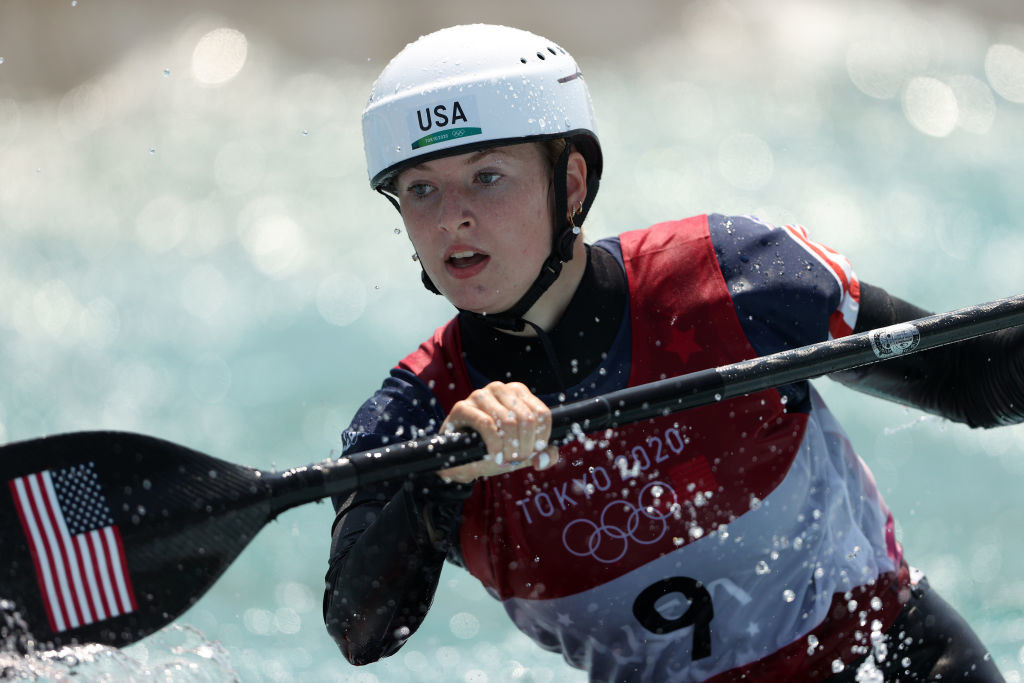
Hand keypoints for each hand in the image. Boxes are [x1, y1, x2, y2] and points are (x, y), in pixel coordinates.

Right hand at [436, 381, 558, 483]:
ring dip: (510, 448)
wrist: (461, 458)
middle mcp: (500, 389)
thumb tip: (544, 459)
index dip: (541, 438)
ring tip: (506, 460)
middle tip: (517, 460)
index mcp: (518, 393)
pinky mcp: (463, 407)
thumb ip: (543, 454)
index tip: (533, 454)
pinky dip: (495, 445)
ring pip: (509, 421)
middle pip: (527, 418)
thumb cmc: (495, 449)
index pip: (542, 413)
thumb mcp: (524, 451)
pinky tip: (495, 456)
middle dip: (525, 446)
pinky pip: (486, 424)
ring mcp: (480, 395)